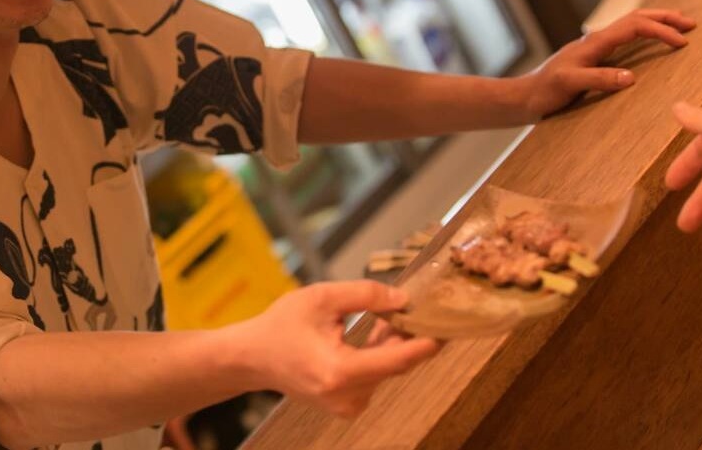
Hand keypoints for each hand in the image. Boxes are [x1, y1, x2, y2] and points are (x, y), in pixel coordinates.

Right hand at [230, 281, 438, 417]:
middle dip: (410, 336)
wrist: (252, 358)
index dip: (425, 343)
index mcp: (340, 371)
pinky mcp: (346, 405)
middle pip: (395, 365)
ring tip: (394, 314)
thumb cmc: (281, 326)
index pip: (397, 360)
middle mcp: (347, 396)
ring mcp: (347, 405)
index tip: (449, 326)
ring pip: (386, 371)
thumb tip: (403, 299)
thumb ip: (365, 295)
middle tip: (424, 307)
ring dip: (394, 344)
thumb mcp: (322, 298)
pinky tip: (379, 332)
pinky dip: (380, 355)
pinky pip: (375, 377)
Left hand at [519, 9, 695, 119]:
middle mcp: (596, 39)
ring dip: (656, 23)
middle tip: (691, 23)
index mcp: (594, 42)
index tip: (683, 42)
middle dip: (664, 18)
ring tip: (678, 26)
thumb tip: (631, 77)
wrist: (525, 97)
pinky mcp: (594, 57)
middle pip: (636, 18)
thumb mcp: (569, 85)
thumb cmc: (544, 91)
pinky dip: (644, 35)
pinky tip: (651, 44)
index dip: (661, 31)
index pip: (635, 26)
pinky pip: (625, 39)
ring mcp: (595, 47)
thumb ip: (598, 79)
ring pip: (631, 25)